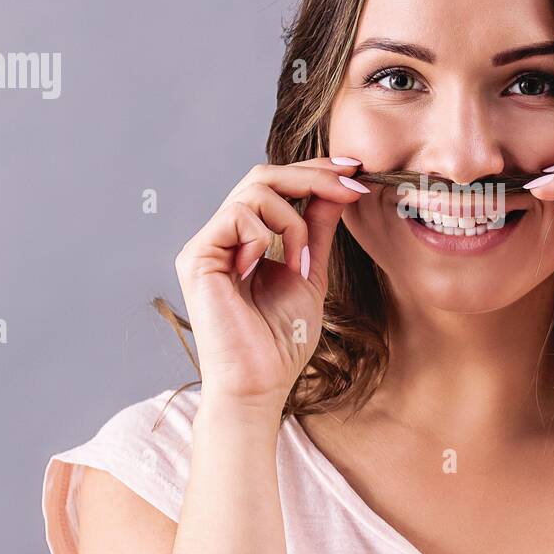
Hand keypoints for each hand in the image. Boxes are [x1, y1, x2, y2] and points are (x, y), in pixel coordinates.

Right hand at [173, 157, 370, 416]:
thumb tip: (337, 188)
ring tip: (303, 261)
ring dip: (293, 220)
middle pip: (264, 176)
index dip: (315, 172)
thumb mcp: (311, 272)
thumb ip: (317, 229)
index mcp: (244, 239)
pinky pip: (238, 215)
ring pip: (254, 189)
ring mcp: (207, 245)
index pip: (275, 186)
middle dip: (313, 176)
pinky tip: (275, 267)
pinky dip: (269, 234)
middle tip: (351, 186)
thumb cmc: (281, 341)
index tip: (356, 169)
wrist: (261, 384)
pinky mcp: (198, 257)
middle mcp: (221, 237)